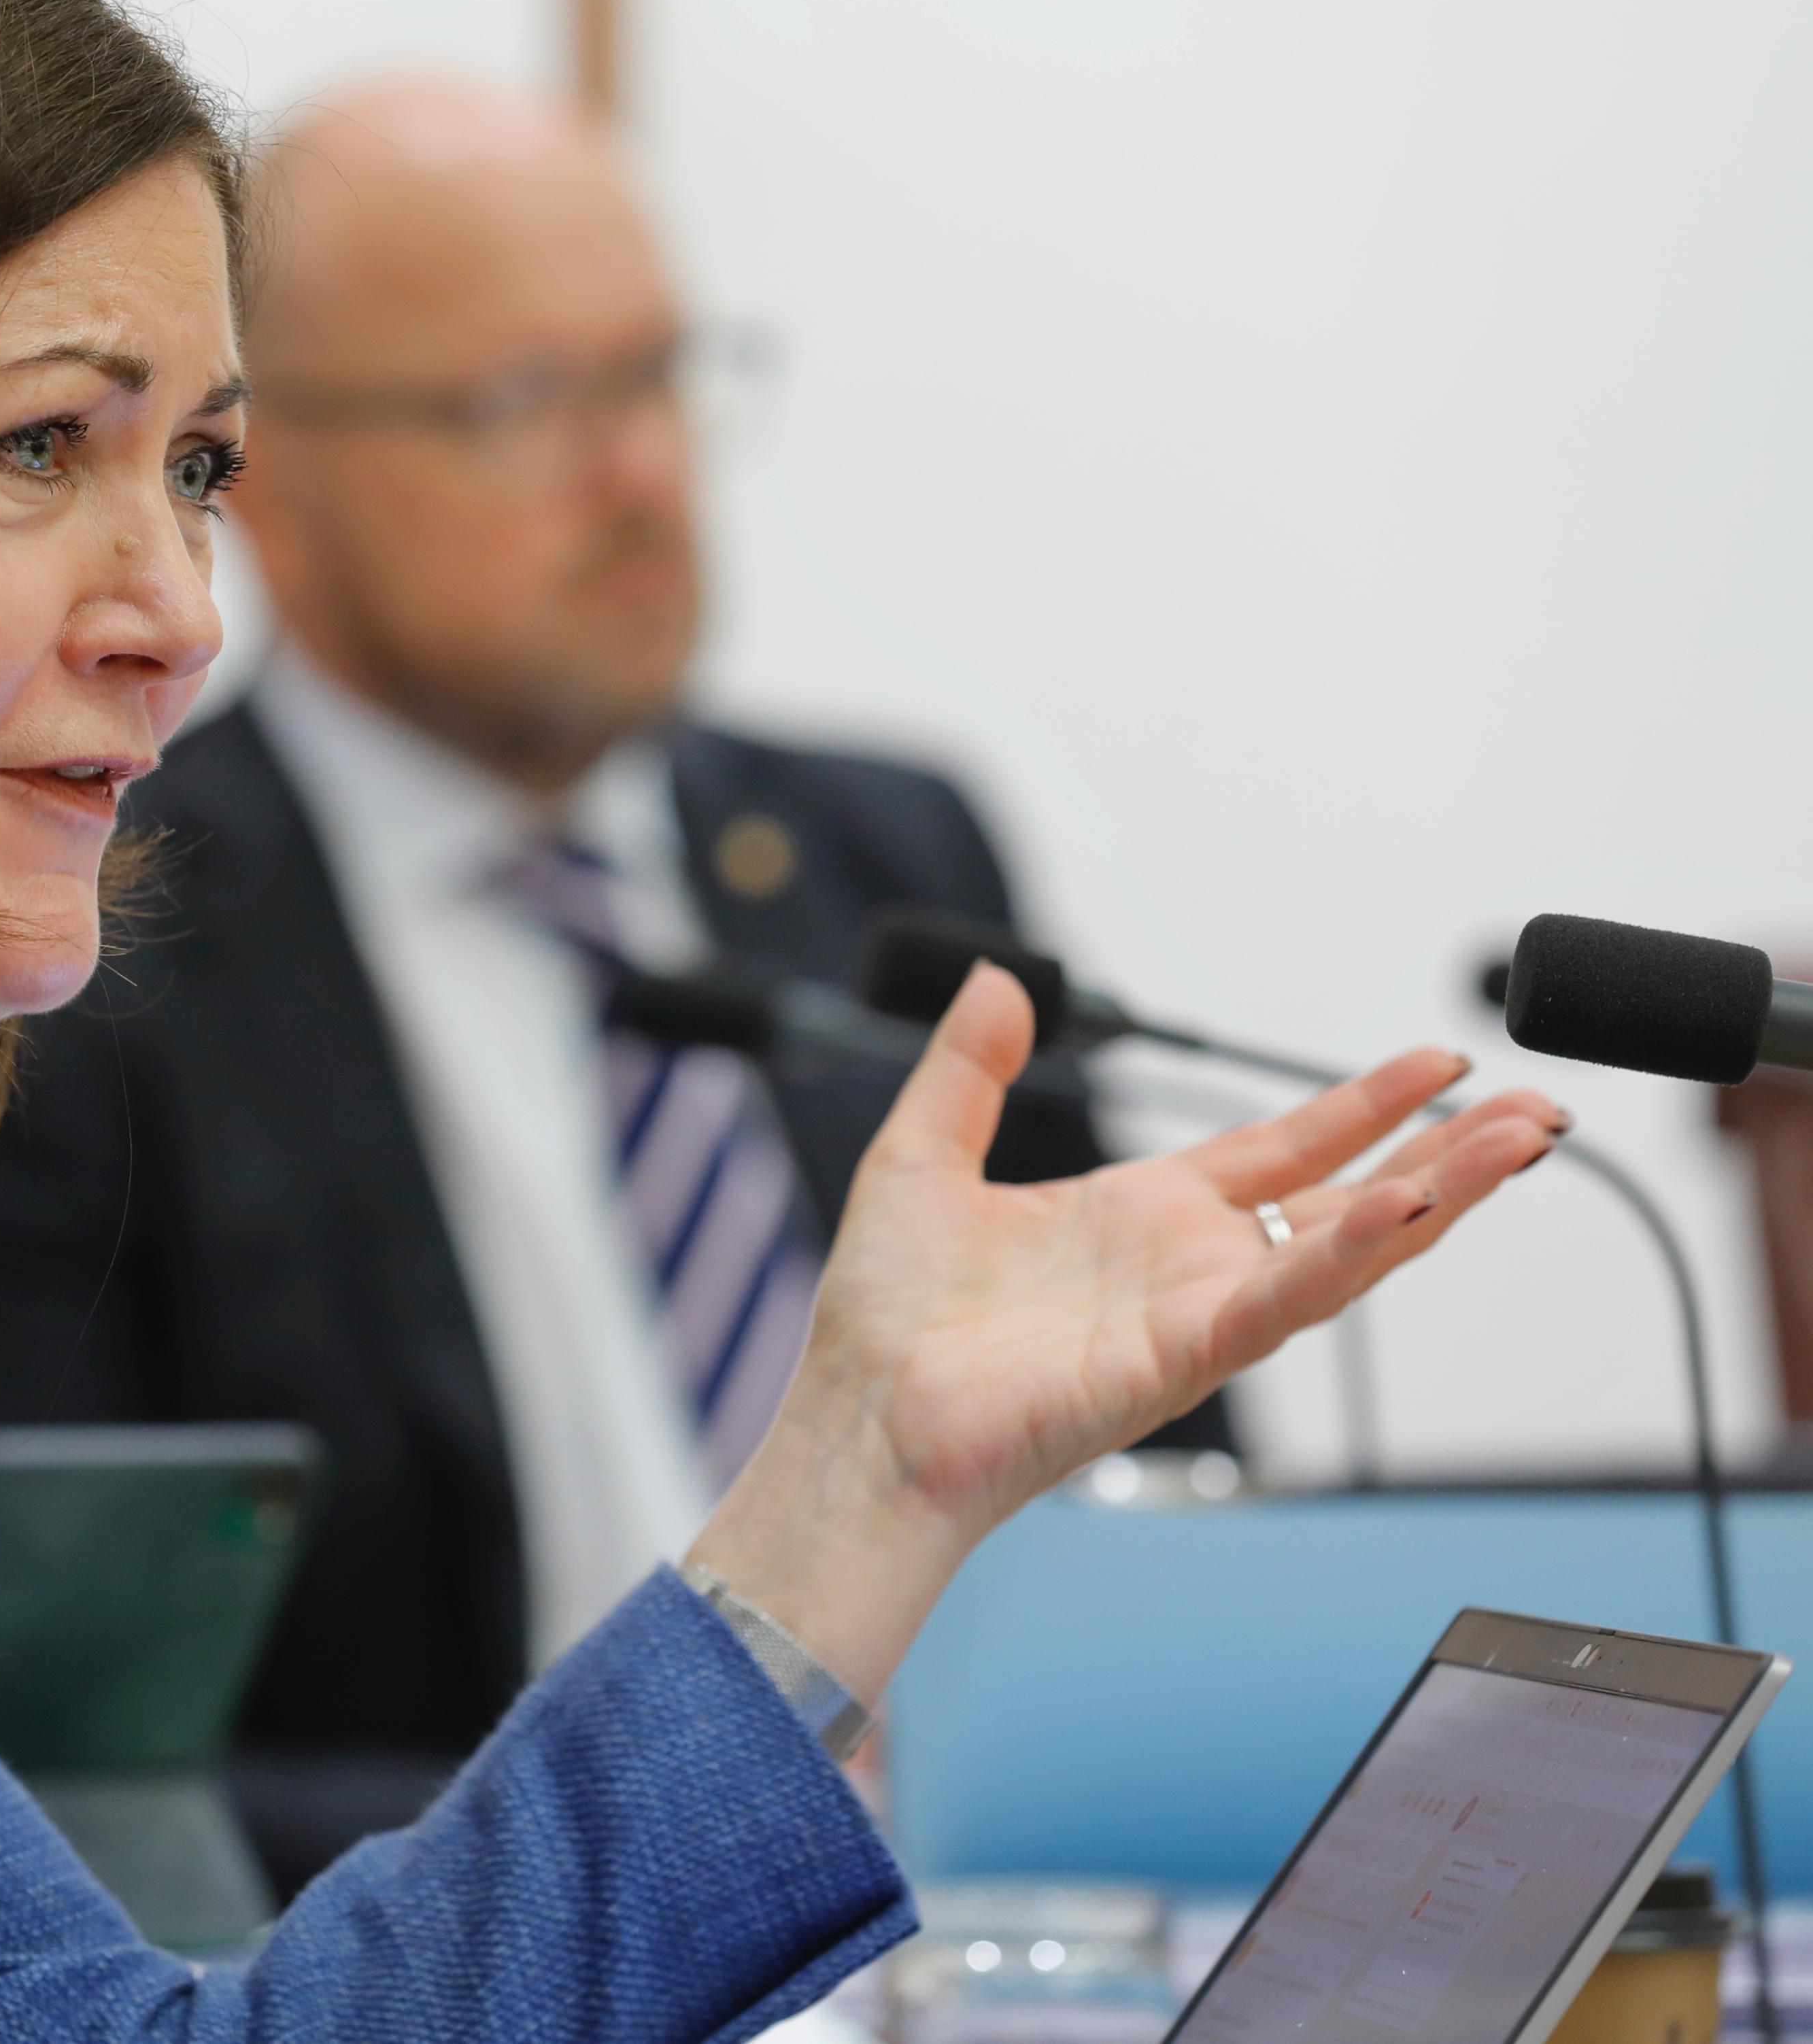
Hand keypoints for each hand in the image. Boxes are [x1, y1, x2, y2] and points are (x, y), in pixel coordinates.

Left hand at [687, 962, 1560, 1702]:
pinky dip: (1347, 1253)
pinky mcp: (1181, 1360)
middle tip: (1537, 1109)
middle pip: (1346, 1197)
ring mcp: (1194, 1315)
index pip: (1282, 1150)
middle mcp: (1187, 1266)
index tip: (1439, 1063)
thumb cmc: (887, 1319)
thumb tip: (996, 976)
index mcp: (1141, 1217)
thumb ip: (969, 1068)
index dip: (1361, 1107)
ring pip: (1346, 1249)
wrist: (858, 1418)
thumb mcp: (923, 1155)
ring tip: (1521, 1143)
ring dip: (1437, 1197)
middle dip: (1446, 1155)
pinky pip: (1283, 1301)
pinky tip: (1406, 1205)